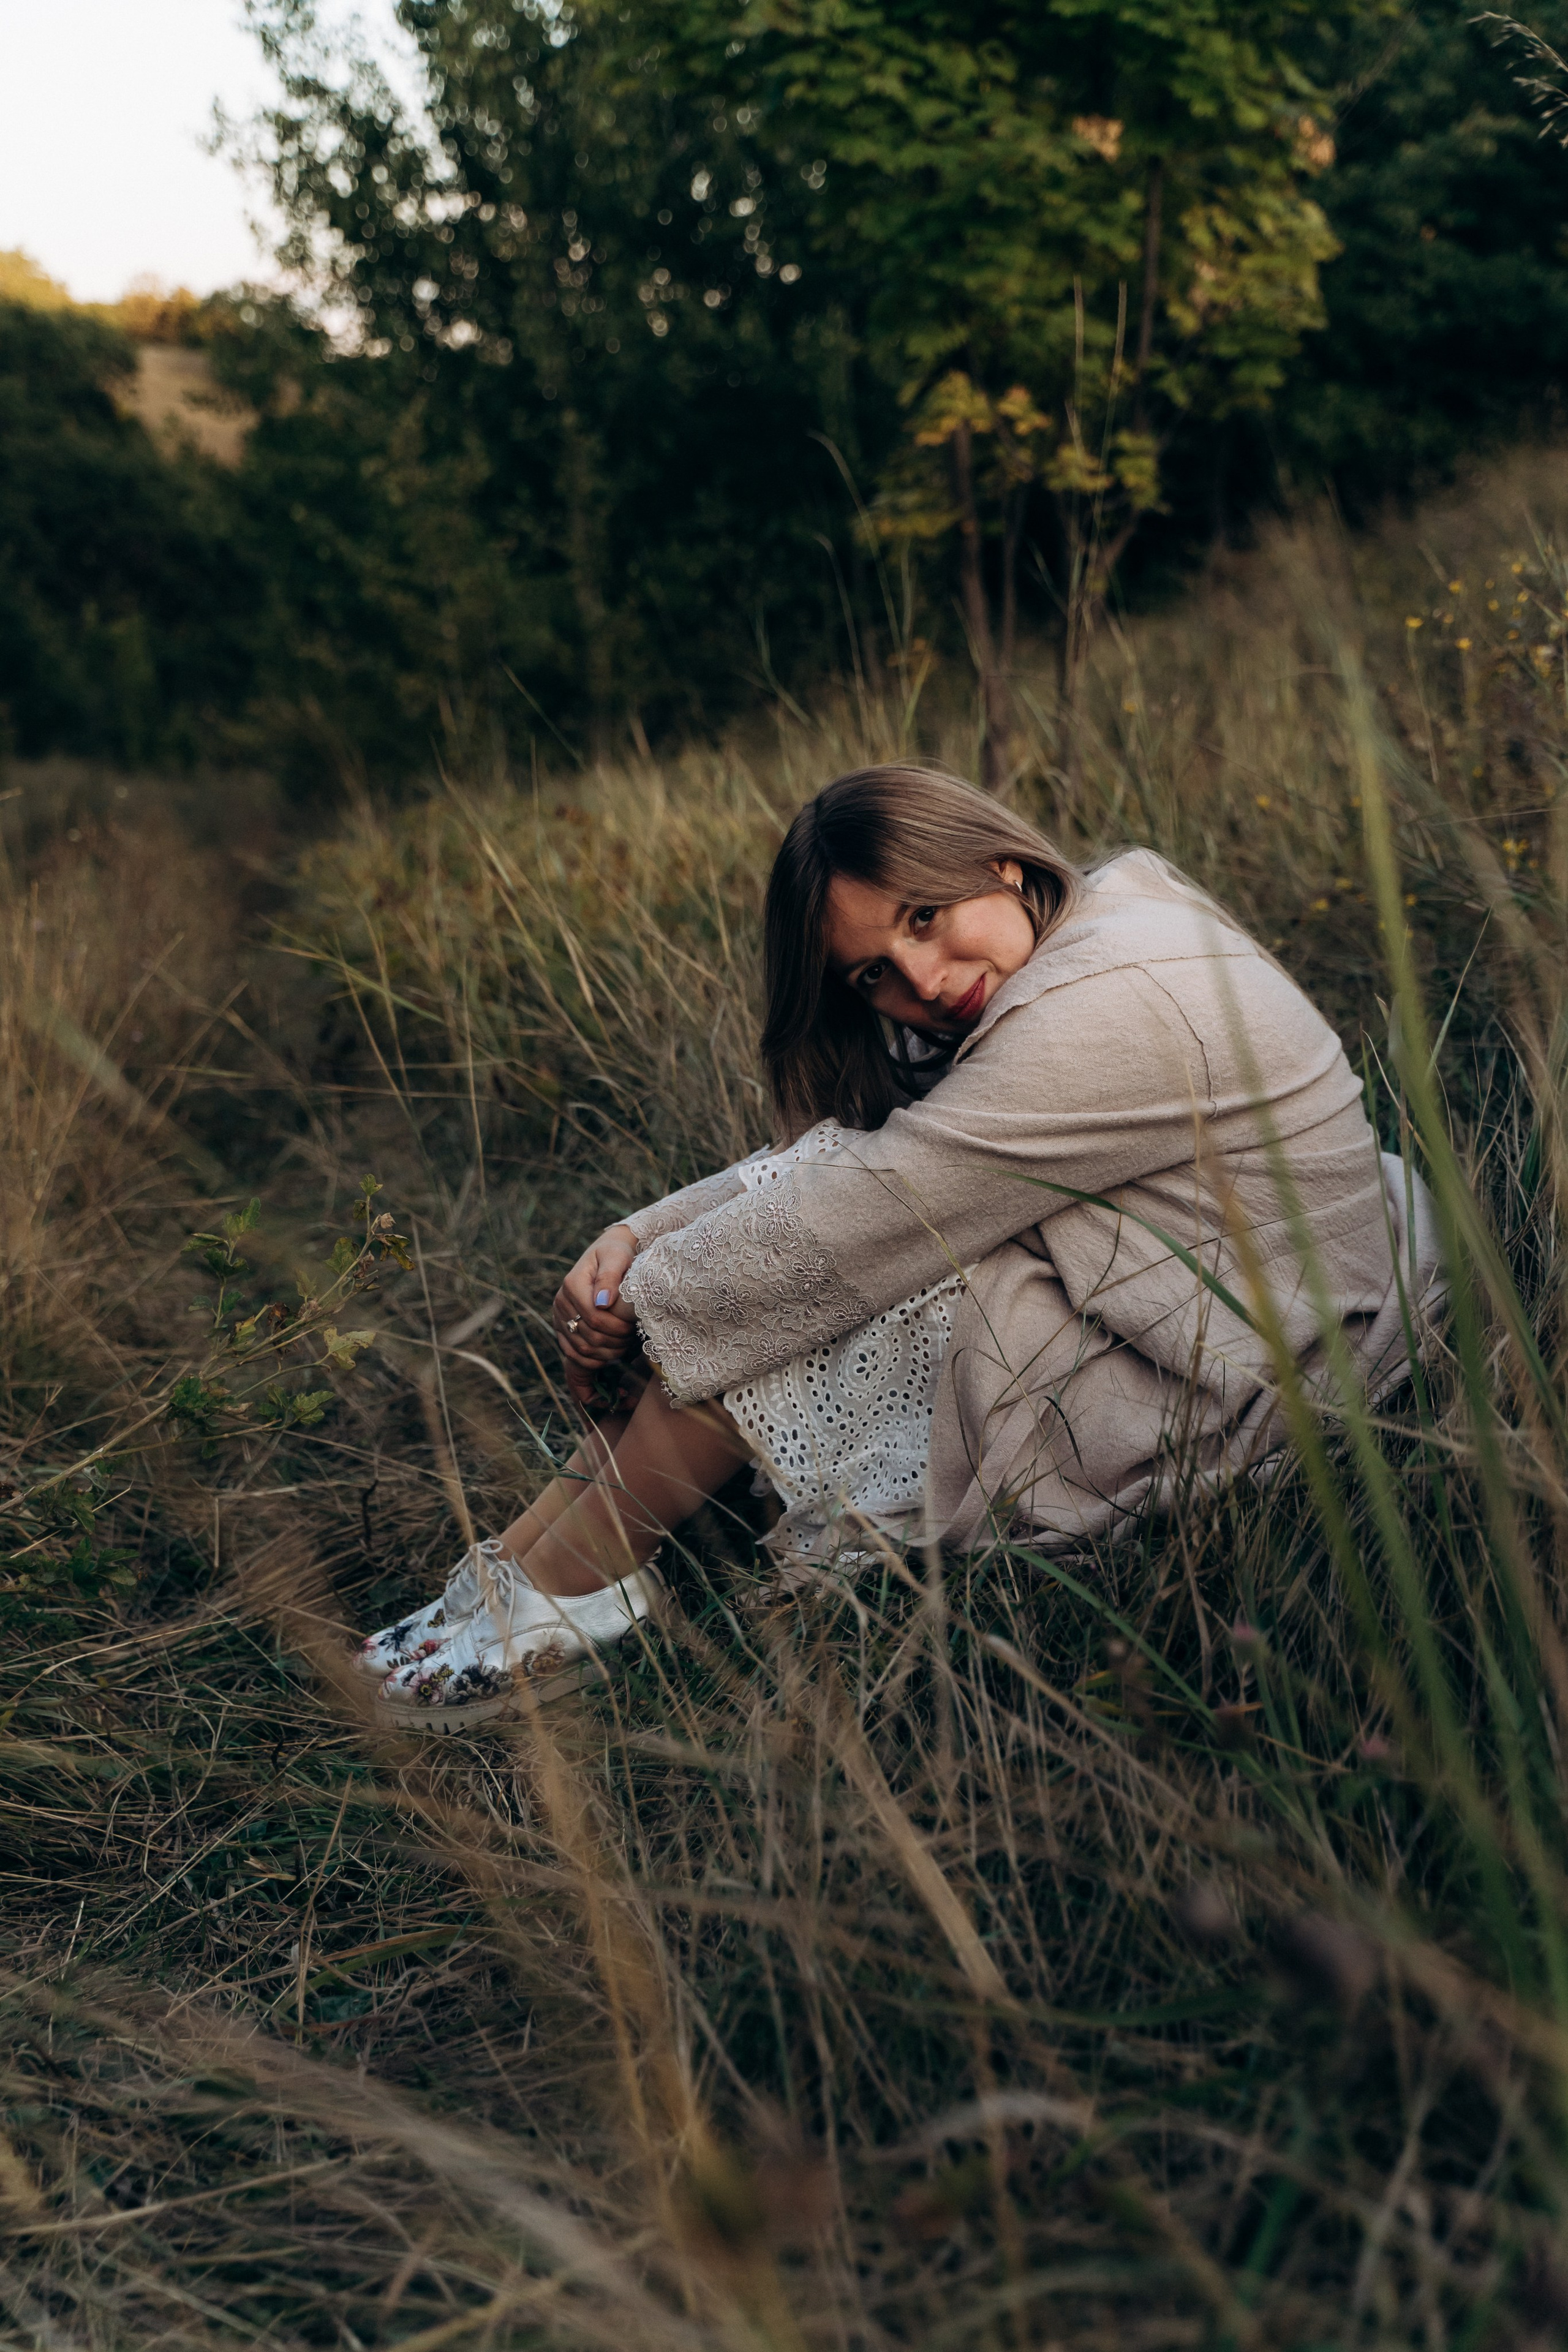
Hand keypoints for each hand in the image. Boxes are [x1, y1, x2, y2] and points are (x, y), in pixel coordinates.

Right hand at [554, 1225, 638, 1405]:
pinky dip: (593, 1364)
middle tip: (634, 1339)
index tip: (634, 1327)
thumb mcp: (617, 1256)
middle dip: (615, 1344)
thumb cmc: (617, 1254)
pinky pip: (574, 1357)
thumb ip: (611, 1276)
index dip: (617, 1329)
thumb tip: (603, 1302)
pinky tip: (613, 1358)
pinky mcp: (563, 1330)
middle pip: (588, 1338)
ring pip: (580, 1352)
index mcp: (572, 1285)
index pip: (594, 1319)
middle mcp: (561, 1303)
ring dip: (607, 1356)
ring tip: (626, 1347)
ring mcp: (560, 1319)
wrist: (609, 1254)